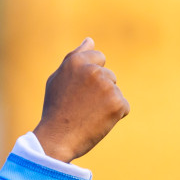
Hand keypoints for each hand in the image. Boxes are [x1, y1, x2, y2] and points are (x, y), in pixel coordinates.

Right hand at [32, 37, 128, 161]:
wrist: (57, 139)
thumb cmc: (56, 109)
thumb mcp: (58, 78)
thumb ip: (75, 57)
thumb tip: (90, 40)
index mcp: (75, 61)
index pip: (99, 57)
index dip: (91, 76)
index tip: (80, 90)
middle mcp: (92, 70)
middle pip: (110, 76)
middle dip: (100, 90)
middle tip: (81, 106)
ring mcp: (107, 86)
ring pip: (116, 91)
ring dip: (107, 103)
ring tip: (88, 115)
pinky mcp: (118, 103)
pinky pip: (123, 107)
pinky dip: (114, 116)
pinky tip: (97, 122)